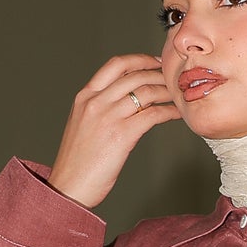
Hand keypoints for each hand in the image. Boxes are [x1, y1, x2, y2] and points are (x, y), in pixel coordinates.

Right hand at [48, 55, 180, 208]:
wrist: (69, 186)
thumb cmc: (77, 162)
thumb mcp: (82, 124)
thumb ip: (100, 107)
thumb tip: (126, 100)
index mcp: (85, 96)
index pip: (115, 65)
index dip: (139, 59)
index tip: (154, 62)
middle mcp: (96, 102)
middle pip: (135, 75)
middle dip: (159, 73)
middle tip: (173, 78)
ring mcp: (108, 117)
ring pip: (146, 91)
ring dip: (167, 91)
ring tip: (178, 95)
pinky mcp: (122, 135)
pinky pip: (152, 115)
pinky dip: (169, 112)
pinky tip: (176, 114)